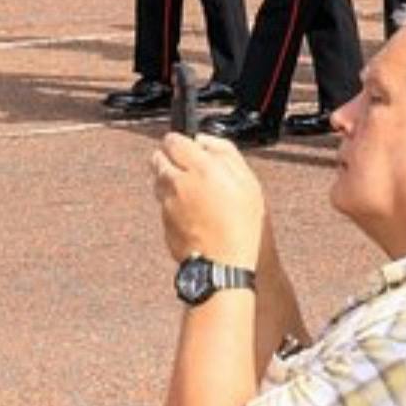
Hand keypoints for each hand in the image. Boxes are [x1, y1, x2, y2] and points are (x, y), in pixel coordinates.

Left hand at [150, 133, 264, 269]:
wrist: (226, 265)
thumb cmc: (243, 225)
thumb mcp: (248, 183)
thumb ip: (225, 153)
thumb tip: (203, 139)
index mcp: (201, 169)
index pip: (173, 140)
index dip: (179, 141)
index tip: (187, 146)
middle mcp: (178, 183)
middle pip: (158, 158)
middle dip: (169, 158)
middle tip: (186, 167)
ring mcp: (167, 204)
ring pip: (158, 182)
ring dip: (168, 180)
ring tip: (192, 192)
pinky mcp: (163, 223)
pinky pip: (163, 205)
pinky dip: (172, 204)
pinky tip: (193, 214)